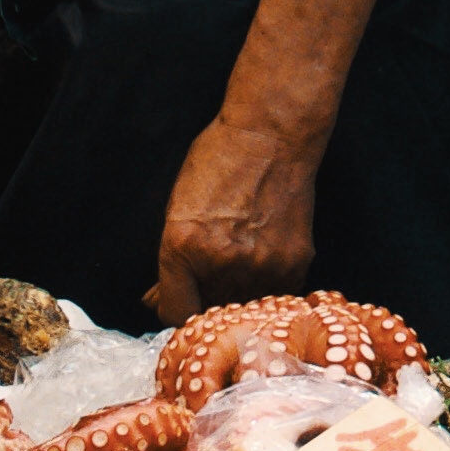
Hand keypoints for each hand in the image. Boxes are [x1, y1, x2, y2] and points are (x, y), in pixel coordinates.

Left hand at [150, 111, 320, 322]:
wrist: (272, 137)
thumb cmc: (220, 161)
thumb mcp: (179, 207)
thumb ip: (172, 259)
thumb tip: (157, 299)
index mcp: (183, 246)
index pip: (174, 313)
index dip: (171, 311)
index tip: (176, 304)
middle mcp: (220, 262)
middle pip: (207, 311)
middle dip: (202, 297)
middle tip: (208, 271)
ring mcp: (260, 267)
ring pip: (241, 306)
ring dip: (235, 292)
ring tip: (238, 256)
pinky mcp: (292, 265)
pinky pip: (272, 294)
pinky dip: (265, 284)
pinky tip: (262, 255)